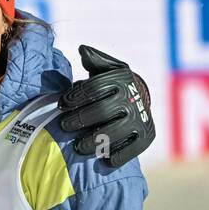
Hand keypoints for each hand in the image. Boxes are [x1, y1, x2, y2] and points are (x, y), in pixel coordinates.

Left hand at [58, 45, 155, 167]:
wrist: (139, 98)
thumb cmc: (113, 84)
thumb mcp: (106, 69)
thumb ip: (94, 60)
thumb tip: (83, 50)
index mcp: (120, 81)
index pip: (95, 88)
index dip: (76, 96)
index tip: (61, 105)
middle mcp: (132, 100)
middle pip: (102, 111)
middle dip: (80, 119)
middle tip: (63, 126)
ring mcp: (141, 119)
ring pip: (115, 132)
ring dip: (94, 141)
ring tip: (77, 147)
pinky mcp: (147, 136)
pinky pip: (133, 149)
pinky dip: (119, 155)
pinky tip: (104, 159)